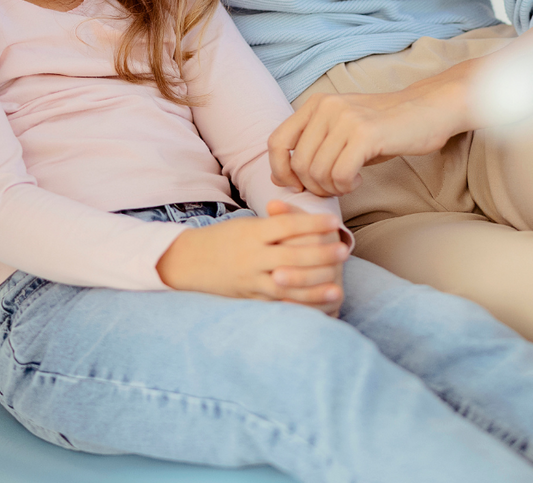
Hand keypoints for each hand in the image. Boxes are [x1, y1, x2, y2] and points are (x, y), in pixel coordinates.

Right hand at [155, 201, 347, 311]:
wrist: (188, 262)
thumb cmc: (223, 239)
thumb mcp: (246, 225)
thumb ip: (276, 224)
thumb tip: (310, 223)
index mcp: (251, 232)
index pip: (287, 226)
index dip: (313, 224)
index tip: (335, 223)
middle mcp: (251, 256)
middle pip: (291, 255)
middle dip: (320, 255)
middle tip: (344, 252)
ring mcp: (250, 279)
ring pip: (286, 284)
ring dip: (314, 288)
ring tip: (338, 287)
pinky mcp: (249, 298)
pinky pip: (276, 304)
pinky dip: (296, 307)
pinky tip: (314, 310)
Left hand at [268, 84, 464, 197]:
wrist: (427, 110)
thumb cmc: (383, 127)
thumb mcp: (341, 132)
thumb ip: (311, 149)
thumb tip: (277, 178)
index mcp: (315, 104)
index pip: (276, 142)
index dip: (280, 171)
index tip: (297, 185)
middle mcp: (326, 107)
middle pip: (298, 163)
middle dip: (313, 186)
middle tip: (335, 187)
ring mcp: (345, 119)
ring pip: (318, 172)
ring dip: (332, 188)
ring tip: (349, 182)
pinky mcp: (365, 134)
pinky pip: (341, 174)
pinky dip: (347, 186)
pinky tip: (359, 180)